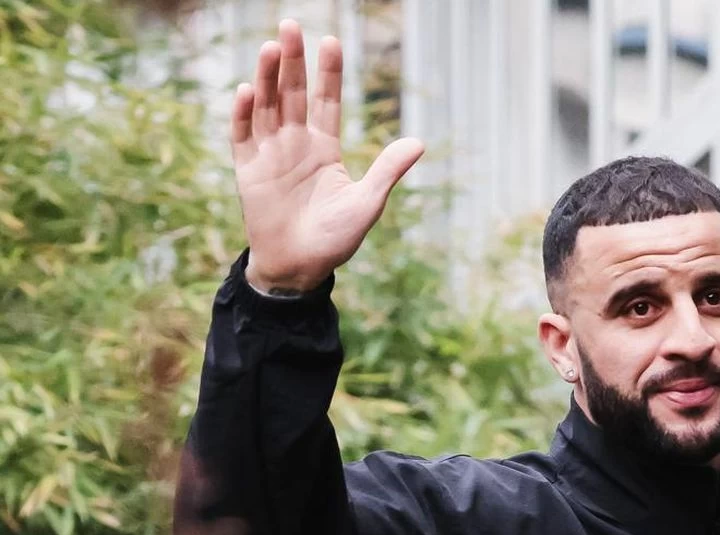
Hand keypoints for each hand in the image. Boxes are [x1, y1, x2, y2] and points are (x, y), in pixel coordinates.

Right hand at [233, 19, 424, 292]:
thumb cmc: (334, 239)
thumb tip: (419, 142)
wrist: (299, 268)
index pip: (325, 101)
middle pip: (293, 93)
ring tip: (273, 47)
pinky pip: (243, 136)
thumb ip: (387, 171)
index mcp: (324, 149)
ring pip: (267, 106)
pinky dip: (244, 113)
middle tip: (291, 24)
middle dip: (293, 60)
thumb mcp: (367, 203)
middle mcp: (295, 144)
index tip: (330, 40)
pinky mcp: (248, 171)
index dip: (327, 72)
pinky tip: (247, 89)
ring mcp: (270, 155)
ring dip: (268, 77)